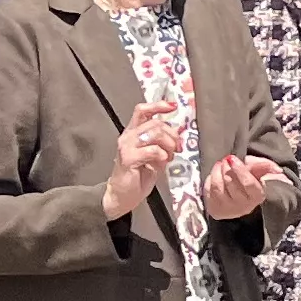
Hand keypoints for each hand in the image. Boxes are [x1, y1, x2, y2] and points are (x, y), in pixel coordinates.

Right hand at [101, 101, 177, 219]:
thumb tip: (177, 132)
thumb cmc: (138, 176)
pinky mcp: (128, 158)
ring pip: (155, 134)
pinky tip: (161, 164)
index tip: (172, 106)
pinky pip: (152, 150)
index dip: (158, 106)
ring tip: (168, 157)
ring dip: (168, 145)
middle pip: (155, 123)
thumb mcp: (155, 155)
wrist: (123, 195)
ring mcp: (126, 146)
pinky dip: (162, 156)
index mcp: (134, 132)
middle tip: (176, 147)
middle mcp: (128, 136)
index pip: (142, 111)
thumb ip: (162, 142)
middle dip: (172, 135)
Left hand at [200, 152, 277, 220]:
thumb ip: (265, 166)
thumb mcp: (258, 171)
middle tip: (226, 159)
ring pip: (218, 186)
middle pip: (231, 183)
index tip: (232, 158)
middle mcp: (243, 206)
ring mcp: (228, 209)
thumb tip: (277, 170)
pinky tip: (215, 175)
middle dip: (226, 168)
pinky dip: (210, 179)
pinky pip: (208, 191)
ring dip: (217, 171)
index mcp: (257, 196)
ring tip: (220, 165)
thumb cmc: (249, 181)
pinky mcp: (215, 210)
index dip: (240, 170)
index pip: (248, 183)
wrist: (237, 198)